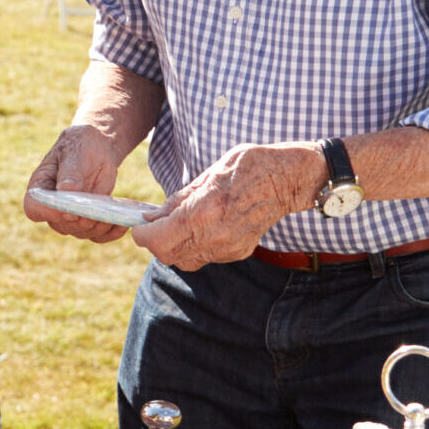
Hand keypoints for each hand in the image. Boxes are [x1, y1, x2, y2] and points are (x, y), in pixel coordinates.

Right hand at [23, 124, 130, 242]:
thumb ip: (70, 172)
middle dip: (82, 220)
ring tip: (116, 214)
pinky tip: (122, 224)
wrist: (97, 149)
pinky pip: (97, 235)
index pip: (34, 208)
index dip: (48, 213)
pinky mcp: (89, 220)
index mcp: (41, 187)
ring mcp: (71, 216)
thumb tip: (66, 191)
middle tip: (100, 210)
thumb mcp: (74, 152)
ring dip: (99, 226)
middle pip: (62, 225)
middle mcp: (52, 206)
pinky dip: (111, 233)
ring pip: (81, 232)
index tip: (68, 209)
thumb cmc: (80, 145)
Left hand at [132, 141, 325, 269]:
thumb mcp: (208, 174)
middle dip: (155, 242)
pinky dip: (193, 247)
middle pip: (167, 255)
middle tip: (155, 224)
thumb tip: (153, 216)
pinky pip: (205, 258)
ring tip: (176, 225)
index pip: (157, 239)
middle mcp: (215, 236)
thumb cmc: (248, 167)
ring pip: (184, 261)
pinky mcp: (239, 252)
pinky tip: (199, 228)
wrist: (289, 179)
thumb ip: (178, 200)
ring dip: (173, 247)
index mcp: (203, 212)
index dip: (142, 233)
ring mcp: (229, 248)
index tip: (140, 224)